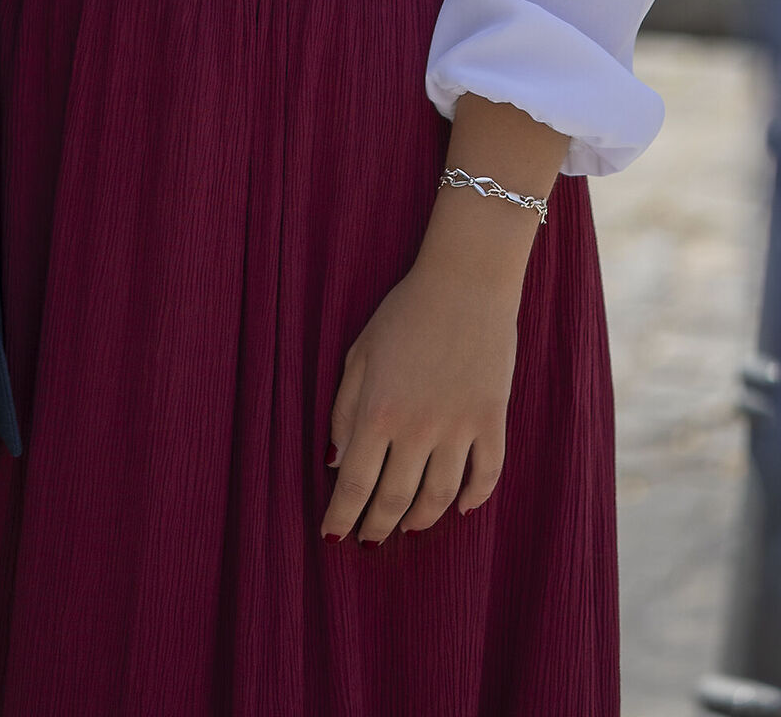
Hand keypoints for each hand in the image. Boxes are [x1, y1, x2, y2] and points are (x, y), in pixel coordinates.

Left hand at [320, 243, 519, 544]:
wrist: (465, 283)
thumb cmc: (404, 313)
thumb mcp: (359, 354)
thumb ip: (345, 409)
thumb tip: (336, 461)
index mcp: (378, 412)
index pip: (355, 484)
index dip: (341, 517)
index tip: (331, 536)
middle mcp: (418, 429)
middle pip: (395, 500)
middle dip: (378, 527)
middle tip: (368, 540)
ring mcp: (459, 428)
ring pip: (440, 497)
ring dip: (421, 519)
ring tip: (408, 525)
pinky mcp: (492, 420)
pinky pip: (486, 476)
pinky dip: (475, 499)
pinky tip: (462, 508)